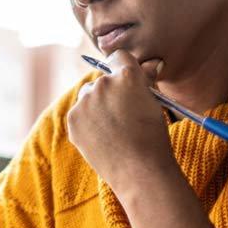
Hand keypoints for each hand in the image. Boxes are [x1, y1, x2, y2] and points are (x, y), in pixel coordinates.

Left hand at [67, 50, 175, 198]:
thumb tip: (150, 64)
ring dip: (96, 106)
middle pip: (103, 80)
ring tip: (112, 130)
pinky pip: (79, 113)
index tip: (124, 80)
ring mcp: (85, 101)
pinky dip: (87, 122)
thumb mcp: (154, 104)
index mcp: (127, 75)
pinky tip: (102, 138)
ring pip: (88, 96)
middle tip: (122, 114)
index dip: (122, 67)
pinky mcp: (73, 119)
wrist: (139, 170)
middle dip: (110, 92)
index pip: (118, 56)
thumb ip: (145, 81)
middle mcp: (103, 83)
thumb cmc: (153, 137)